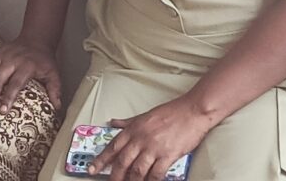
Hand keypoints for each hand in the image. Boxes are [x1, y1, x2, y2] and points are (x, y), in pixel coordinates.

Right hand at [0, 37, 60, 115]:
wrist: (36, 39)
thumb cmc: (44, 61)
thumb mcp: (53, 74)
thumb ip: (55, 90)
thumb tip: (57, 108)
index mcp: (27, 66)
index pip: (15, 83)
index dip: (8, 97)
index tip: (2, 111)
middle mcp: (12, 59)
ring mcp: (1, 55)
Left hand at [95, 101, 217, 180]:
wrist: (193, 111)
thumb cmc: (171, 112)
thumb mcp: (145, 114)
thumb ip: (128, 122)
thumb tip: (113, 122)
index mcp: (133, 129)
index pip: (113, 147)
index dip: (101, 160)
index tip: (92, 169)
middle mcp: (141, 138)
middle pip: (122, 162)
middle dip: (114, 177)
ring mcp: (154, 147)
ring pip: (137, 171)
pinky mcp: (168, 155)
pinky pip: (156, 173)